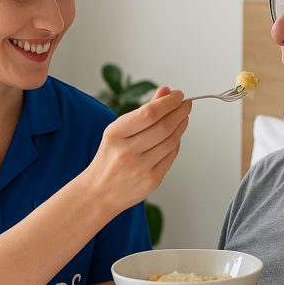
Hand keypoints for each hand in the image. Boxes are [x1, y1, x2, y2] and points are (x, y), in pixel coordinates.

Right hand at [85, 87, 190, 213]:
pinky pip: (171, 156)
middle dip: (180, 112)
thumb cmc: (109, 158)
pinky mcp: (151, 180)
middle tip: (185, 104)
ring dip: (181, 126)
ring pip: (171, 141)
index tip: (177, 95)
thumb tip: (165, 92)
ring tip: (183, 117)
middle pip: (164, 126)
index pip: (149, 113)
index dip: (168, 102)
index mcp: (115, 134)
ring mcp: (140, 167)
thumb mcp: (117, 131)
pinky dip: (176, 143)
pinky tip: (175, 136)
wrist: (98, 192)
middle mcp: (127, 151)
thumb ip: (143, 111)